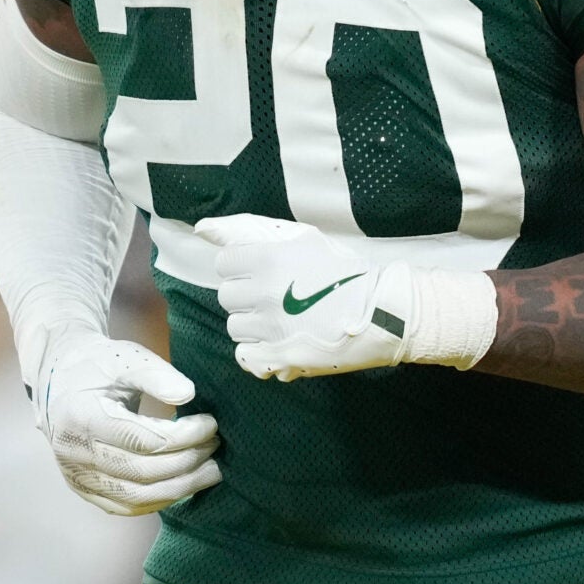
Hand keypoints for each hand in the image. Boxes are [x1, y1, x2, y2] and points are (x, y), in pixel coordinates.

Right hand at [34, 331, 220, 515]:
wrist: (58, 379)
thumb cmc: (97, 365)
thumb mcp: (125, 358)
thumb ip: (156, 374)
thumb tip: (189, 394)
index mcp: (82, 416)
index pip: (143, 440)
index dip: (184, 437)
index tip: (211, 424)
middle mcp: (73, 452)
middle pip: (142, 473)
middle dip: (187, 463)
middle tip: (216, 446)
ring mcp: (76, 475)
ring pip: (136, 497)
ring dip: (180, 488)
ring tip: (210, 471)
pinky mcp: (82, 488)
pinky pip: (125, 506)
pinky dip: (158, 500)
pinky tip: (184, 485)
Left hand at [195, 215, 405, 380]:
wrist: (382, 311)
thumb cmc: (344, 271)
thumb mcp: (303, 239)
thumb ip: (252, 230)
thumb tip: (202, 227)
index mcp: (269, 260)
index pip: (224, 264)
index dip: (241, 268)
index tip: (260, 272)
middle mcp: (265, 293)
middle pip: (227, 297)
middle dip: (246, 296)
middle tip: (274, 297)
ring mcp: (271, 328)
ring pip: (235, 327)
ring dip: (252, 324)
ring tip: (281, 320)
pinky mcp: (279, 357)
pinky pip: (244, 355)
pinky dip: (256, 351)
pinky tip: (276, 342)